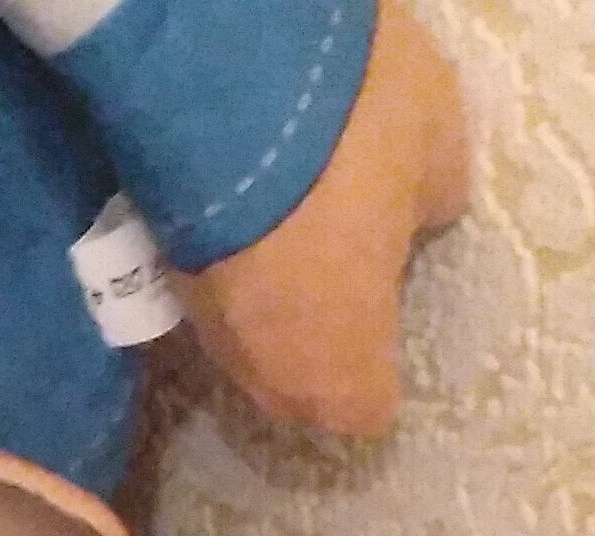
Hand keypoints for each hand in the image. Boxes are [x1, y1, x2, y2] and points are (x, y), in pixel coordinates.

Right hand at [181, 0, 471, 435]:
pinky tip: (254, 213)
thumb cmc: (354, 133)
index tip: (395, 336)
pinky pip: (211, 283)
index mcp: (338, 362)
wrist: (221, 63)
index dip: (381, 379)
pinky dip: (234, 263)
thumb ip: (431, 210)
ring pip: (244, 338)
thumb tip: (414, 222)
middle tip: (351, 292)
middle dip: (322, 356)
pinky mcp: (155, 259)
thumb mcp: (439, 156)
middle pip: (293, 390)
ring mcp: (198, 315)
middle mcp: (259, 362)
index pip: (362, 413)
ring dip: (272, 309)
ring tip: (298, 246)